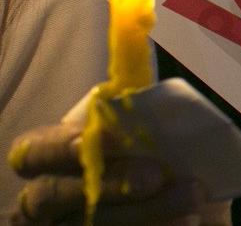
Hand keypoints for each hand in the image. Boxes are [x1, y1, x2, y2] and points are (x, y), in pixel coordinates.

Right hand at [8, 122, 210, 225]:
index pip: (31, 153)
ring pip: (89, 224)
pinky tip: (189, 220)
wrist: (194, 209)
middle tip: (155, 174)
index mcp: (53, 161)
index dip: (56, 147)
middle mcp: (47, 201)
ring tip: (192, 195)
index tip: (90, 139)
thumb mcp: (152, 133)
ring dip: (144, 211)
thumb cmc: (162, 161)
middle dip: (107, 184)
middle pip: (53, 196)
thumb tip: (145, 48)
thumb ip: (144, 107)